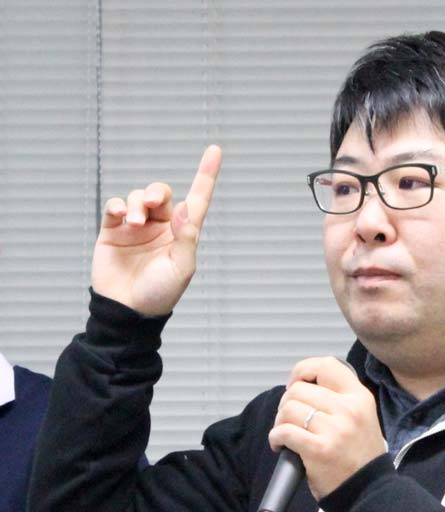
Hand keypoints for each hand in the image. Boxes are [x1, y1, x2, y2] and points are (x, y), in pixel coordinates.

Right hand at [91, 145, 221, 315]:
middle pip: (162, 193)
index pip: (197, 198)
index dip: (206, 175)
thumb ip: (186, 238)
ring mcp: (136, 227)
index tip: (215, 150)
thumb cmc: (160, 293)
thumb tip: (186, 208)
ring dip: (137, 203)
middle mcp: (161, 225)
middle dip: (158, 191)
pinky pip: (115, 206)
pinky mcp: (113, 231)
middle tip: (155, 201)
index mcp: (183, 232)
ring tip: (134, 222)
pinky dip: (118, 205)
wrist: (128, 310)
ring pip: (138, 198)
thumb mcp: (181, 268)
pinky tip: (121, 215)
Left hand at [268, 356, 386, 499]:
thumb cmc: (360, 454)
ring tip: (286, 433)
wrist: (368, 489)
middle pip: (299, 389)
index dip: (303, 370)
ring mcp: (334, 429)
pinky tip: (281, 445)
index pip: (326, 365)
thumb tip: (302, 384)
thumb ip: (338, 396)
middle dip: (286, 403)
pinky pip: (284, 432)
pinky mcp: (318, 449)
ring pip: (289, 409)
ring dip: (280, 422)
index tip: (295, 382)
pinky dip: (276, 438)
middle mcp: (348, 409)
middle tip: (290, 418)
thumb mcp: (361, 415)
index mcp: (359, 397)